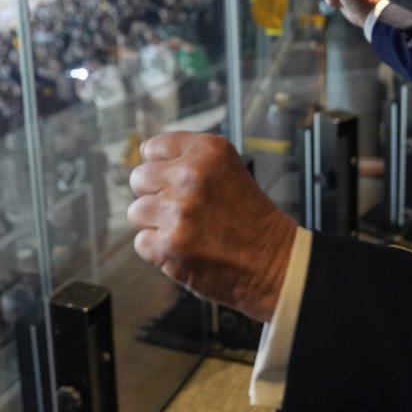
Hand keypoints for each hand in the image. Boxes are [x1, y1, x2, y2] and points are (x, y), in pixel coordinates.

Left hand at [127, 132, 296, 321]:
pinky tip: (185, 248)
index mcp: (208, 150)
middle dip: (155, 195)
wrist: (274, 263)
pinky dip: (159, 250)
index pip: (153, 148)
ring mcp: (178, 210)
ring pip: (137, 211)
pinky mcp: (169, 243)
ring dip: (156, 224)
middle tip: (182, 209)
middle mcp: (191, 175)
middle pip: (139, 178)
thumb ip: (188, 158)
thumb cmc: (251, 220)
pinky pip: (141, 241)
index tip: (174, 179)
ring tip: (186, 230)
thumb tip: (144, 153)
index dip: (162, 167)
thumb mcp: (227, 169)